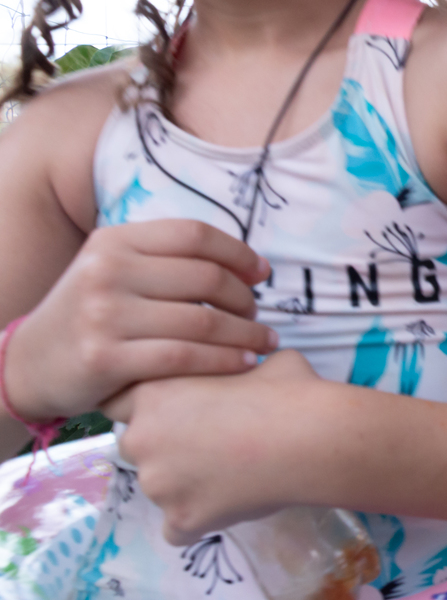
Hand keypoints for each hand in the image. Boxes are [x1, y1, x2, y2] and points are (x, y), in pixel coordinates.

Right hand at [5, 220, 276, 421]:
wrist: (30, 364)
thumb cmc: (93, 314)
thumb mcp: (115, 269)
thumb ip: (167, 260)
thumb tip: (249, 264)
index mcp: (114, 241)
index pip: (194, 235)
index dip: (238, 252)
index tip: (262, 274)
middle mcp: (107, 272)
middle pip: (205, 277)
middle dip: (245, 298)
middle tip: (257, 315)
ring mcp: (103, 316)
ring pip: (201, 321)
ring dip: (245, 333)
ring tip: (263, 341)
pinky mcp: (105, 359)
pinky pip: (184, 357)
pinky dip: (224, 361)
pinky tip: (245, 363)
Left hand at [103, 349, 320, 545]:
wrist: (309, 438)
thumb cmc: (286, 390)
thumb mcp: (256, 361)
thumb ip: (229, 367)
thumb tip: (247, 369)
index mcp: (154, 394)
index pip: (122, 403)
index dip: (152, 407)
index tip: (180, 411)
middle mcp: (142, 439)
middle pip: (136, 445)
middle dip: (163, 445)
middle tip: (208, 442)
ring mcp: (158, 485)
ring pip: (158, 487)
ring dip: (183, 482)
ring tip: (229, 474)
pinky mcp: (181, 519)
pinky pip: (177, 528)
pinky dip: (198, 518)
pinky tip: (227, 503)